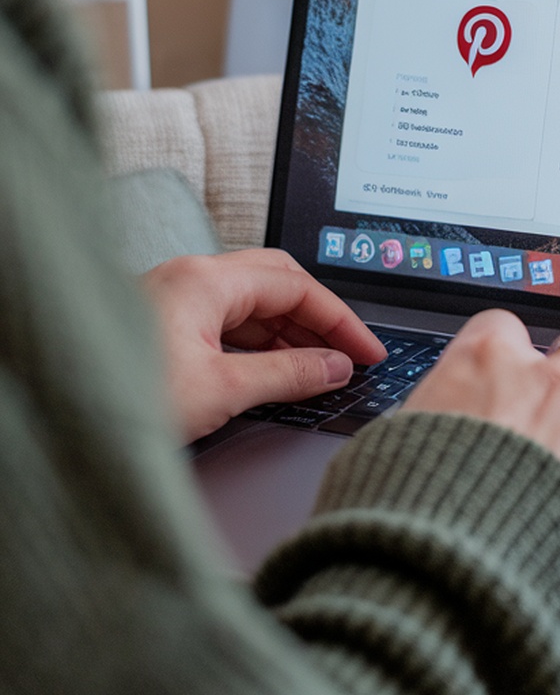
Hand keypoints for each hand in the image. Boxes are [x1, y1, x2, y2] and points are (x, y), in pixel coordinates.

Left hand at [142, 248, 385, 442]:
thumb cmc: (125, 398)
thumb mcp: (221, 390)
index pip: (296, 287)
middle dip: (318, 318)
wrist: (58, 416)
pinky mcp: (162, 323)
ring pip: (250, 303)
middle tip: (348, 355)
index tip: (367, 352)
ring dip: (288, 333)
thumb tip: (332, 368)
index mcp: (206, 280)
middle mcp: (190, 278)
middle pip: (276, 283)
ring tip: (319, 369)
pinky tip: (274, 370)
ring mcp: (174, 298)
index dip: (340, 321)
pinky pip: (226, 322)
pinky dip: (258, 343)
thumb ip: (287, 374)